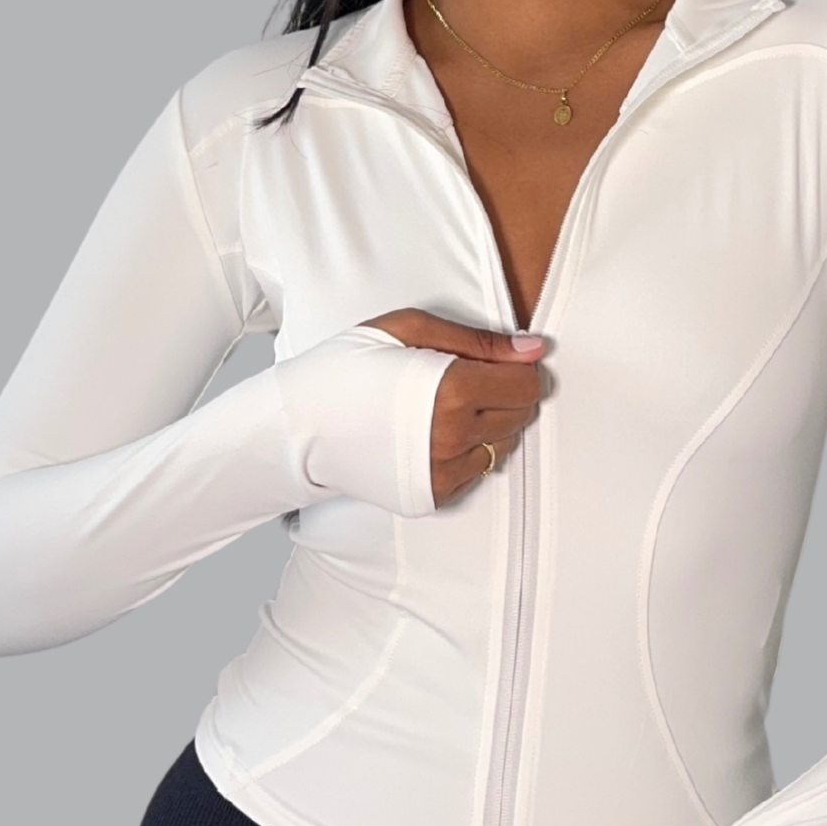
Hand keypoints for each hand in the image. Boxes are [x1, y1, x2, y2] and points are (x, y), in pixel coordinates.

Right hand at [360, 309, 545, 505]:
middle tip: (466, 382)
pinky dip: (462, 454)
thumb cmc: (344, 369)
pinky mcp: (432, 496)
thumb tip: (532, 349)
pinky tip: (429, 435)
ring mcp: (443, 473)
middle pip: (521, 417)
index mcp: (452, 390)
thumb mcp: (406, 328)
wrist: (295, 428)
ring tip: (442, 409)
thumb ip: (477, 340)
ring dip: (486, 427)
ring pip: (501, 447)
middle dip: (504, 395)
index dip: (515, 369)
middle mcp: (453, 437)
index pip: (527, 385)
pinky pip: (474, 473)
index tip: (493, 363)